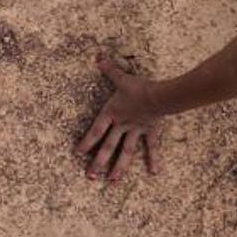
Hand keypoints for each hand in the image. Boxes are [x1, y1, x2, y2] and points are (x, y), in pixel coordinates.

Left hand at [76, 54, 162, 182]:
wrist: (158, 95)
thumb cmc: (138, 87)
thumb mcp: (121, 78)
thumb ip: (108, 68)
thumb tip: (98, 55)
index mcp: (112, 114)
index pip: (95, 131)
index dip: (86, 142)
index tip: (78, 153)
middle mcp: (122, 125)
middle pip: (108, 147)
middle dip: (99, 162)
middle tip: (91, 177)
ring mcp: (136, 131)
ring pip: (126, 152)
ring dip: (120, 167)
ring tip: (113, 181)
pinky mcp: (150, 131)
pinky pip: (151, 147)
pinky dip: (153, 159)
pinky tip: (154, 172)